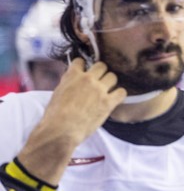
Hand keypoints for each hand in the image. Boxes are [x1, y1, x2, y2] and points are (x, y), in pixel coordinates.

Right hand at [18, 58, 125, 184]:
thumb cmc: (55, 115)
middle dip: (100, 72)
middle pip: (101, 66)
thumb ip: (68, 83)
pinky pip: (122, 92)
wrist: (61, 129)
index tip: (84, 71)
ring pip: (113, 77)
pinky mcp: (108, 102)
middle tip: (99, 80)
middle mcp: (88, 79)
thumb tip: (73, 80)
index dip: (83, 66)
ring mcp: (99, 90)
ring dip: (110, 82)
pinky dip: (119, 94)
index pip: (80, 61)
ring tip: (107, 90)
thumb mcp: (57, 92)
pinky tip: (115, 99)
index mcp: (72, 75)